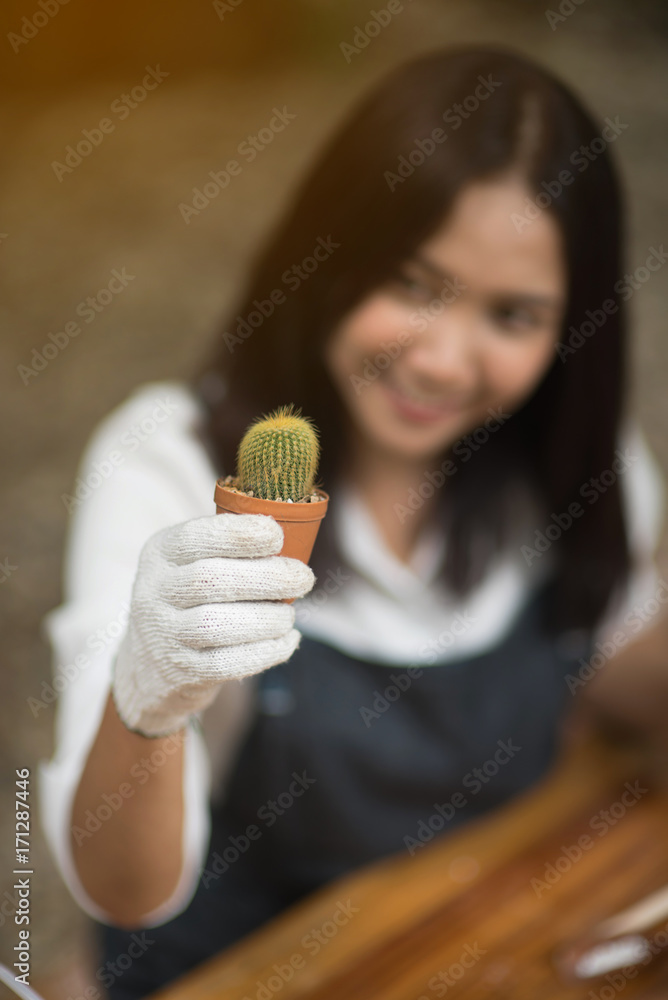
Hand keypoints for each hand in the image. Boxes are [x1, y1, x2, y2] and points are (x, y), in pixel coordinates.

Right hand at [111, 512, 313, 736]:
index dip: (241, 535)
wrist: (152, 660)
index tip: (277, 537)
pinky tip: (287, 640)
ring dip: (267, 618)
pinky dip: (266, 651)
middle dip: (268, 577)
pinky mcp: (180, 670)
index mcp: (161, 552)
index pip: (197, 537)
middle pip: (211, 580)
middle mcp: (154, 590)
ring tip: (288, 615)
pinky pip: (227, 663)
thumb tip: (297, 538)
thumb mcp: (193, 561)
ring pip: (217, 625)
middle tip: (304, 578)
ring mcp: (163, 633)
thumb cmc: (193, 598)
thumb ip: (232, 547)